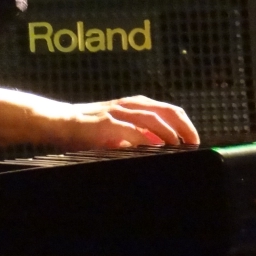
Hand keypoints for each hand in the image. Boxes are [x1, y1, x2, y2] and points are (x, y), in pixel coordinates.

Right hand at [43, 95, 199, 149]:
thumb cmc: (91, 129)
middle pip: (167, 112)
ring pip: (152, 118)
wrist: (60, 122)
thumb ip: (140, 137)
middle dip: (184, 128)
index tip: (195, 142)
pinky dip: (144, 138)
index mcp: (136, 105)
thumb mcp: (120, 131)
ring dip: (168, 133)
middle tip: (193, 145)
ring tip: (178, 147)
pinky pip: (129, 129)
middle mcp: (130, 105)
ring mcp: (117, 112)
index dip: (186, 125)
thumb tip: (162, 150)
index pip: (170, 111)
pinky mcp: (104, 123)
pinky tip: (153, 148)